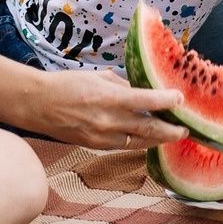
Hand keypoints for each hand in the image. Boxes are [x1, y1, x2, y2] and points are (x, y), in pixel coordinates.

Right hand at [21, 68, 188, 149]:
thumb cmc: (66, 85)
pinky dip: (137, 142)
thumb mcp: (98, 77)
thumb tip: (141, 91)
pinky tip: (147, 139)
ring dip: (157, 139)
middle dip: (169, 130)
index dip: (166, 100)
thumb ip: (122, 85)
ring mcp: (101, 137)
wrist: (37, 105)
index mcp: (108, 98)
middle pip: (147, 128)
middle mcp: (107, 120)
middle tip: (185, 130)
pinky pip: (123, 145)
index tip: (180, 99)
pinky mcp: (95, 146)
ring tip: (171, 136)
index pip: (145, 100)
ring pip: (138, 141)